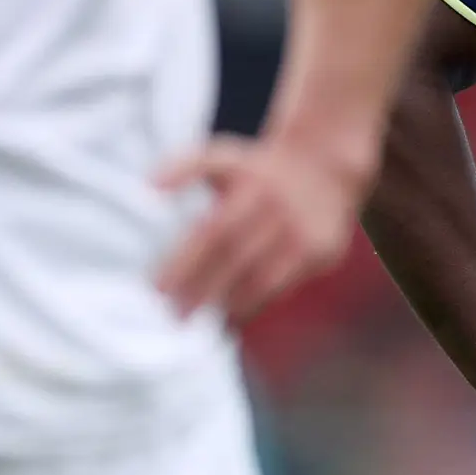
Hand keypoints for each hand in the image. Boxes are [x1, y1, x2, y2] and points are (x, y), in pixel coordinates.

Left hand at [155, 132, 373, 320]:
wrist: (326, 164)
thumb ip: (186, 166)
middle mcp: (278, 205)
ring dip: (227, 301)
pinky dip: (256, 303)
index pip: (212, 229)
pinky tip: (232, 314)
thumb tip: (149, 186)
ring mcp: (303, 230)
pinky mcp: (322, 251)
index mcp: (250, 181)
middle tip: (174, 313)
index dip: (184, 261)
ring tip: (200, 318)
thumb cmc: (259, 170)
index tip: (157, 288)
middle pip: (233, 256)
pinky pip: (284, 286)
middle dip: (201, 288)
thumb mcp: (224, 156)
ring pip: (261, 276)